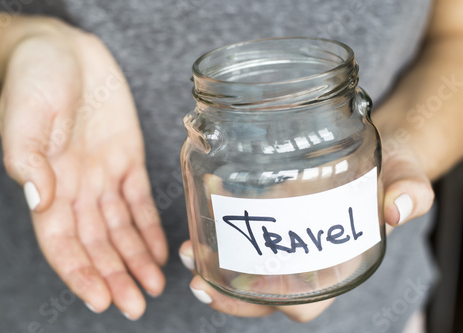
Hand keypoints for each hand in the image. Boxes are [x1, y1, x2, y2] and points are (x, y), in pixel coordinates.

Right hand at [0, 18, 167, 318]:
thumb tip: (38, 201)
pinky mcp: (128, 158)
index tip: (101, 298)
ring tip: (154, 286)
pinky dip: (149, 227)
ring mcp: (104, 175)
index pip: (62, 241)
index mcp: (48, 183)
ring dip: (136, 259)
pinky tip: (159, 251)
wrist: (65, 50)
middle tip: (137, 304)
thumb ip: (29, 161)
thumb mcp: (25, 116)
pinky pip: (140, 200)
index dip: (80, 272)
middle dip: (115, 275)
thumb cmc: (36, 79)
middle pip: (97, 243)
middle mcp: (77, 187)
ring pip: (121, 228)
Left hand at [178, 120, 434, 320]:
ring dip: (214, 263)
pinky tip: (203, 203)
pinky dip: (220, 225)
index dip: (278, 304)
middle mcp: (304, 258)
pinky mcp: (273, 212)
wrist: (377, 147)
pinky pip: (243, 230)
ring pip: (245, 267)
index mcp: (335, 265)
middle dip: (229, 292)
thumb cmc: (394, 171)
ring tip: (188, 248)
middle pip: (263, 293)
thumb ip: (410, 192)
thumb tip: (398, 207)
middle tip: (198, 275)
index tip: (250, 292)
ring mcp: (285, 237)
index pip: (305, 302)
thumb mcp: (406, 177)